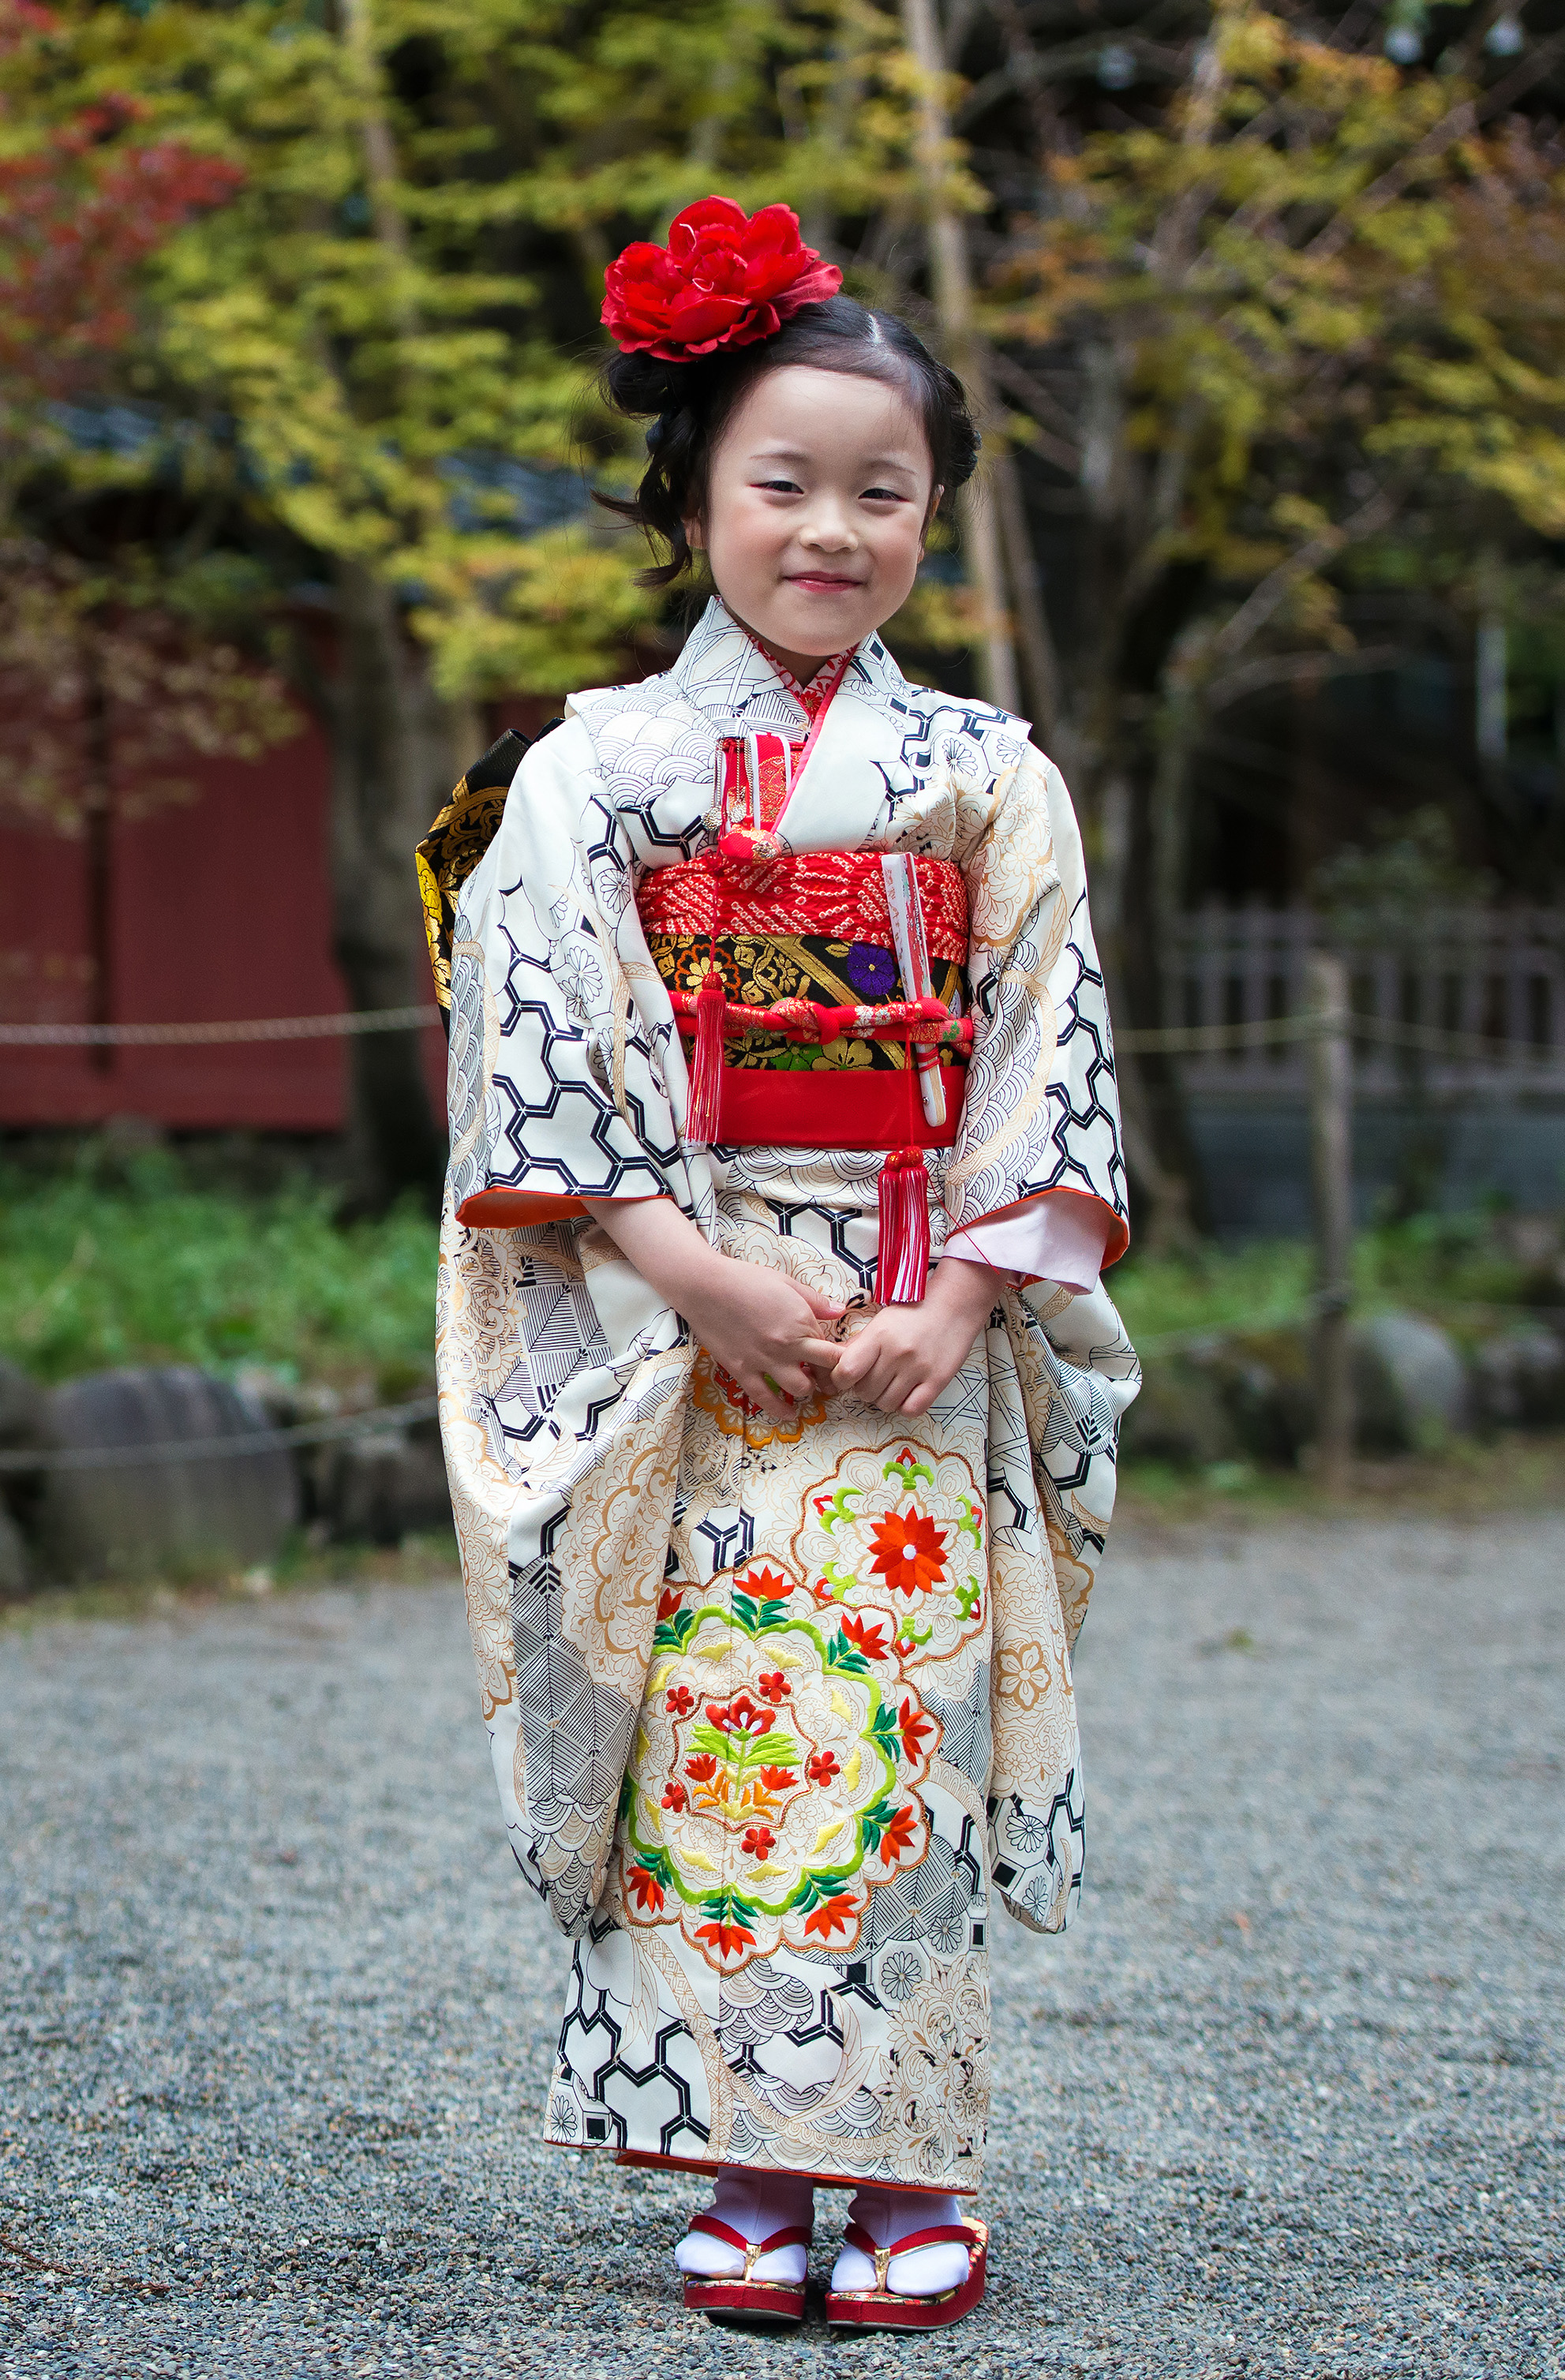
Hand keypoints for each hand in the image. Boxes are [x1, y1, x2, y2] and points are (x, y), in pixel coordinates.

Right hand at [582, 1196, 842, 1423]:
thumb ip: (816, 1301)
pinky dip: (780, 1409)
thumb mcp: (787, 1283)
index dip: (841, 1358)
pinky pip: (764, 1398)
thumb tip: (840, 1311)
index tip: (839, 1359)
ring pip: (799, 1390)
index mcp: (801, 1323)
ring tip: (805, 1386)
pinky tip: (789, 1414)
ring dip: (807, 1390)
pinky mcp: (742, 1371)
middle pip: (822, 1374)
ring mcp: (765, 1361)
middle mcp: (787, 1346)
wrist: (705, 1287)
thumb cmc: (747, 1279)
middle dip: (828, 1377)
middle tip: (827, 1377)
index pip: (834, 1351)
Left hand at [828, 1255, 1001, 1416]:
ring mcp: (919, 1368)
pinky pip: (911, 1410)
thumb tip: (831, 1365)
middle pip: (865, 1392)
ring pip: (885, 1404)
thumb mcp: (881, 1322)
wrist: (954, 1307)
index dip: (841, 1380)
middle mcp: (897, 1353)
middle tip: (875, 1377)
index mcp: (879, 1335)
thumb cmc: (913, 1313)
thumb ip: (857, 1345)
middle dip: (864, 1389)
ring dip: (884, 1398)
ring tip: (892, 1383)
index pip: (847, 1372)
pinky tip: (907, 1393)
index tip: (848, 1377)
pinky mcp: (938, 1381)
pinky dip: (905, 1406)